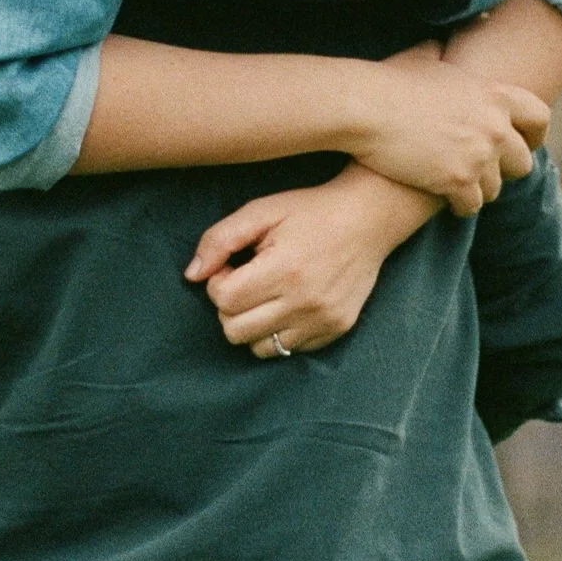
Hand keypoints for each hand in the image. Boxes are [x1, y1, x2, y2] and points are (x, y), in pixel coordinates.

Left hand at [186, 166, 435, 355]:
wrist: (370, 217)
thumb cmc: (311, 210)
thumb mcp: (262, 210)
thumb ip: (220, 239)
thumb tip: (191, 275)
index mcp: (285, 269)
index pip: (224, 299)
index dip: (218, 281)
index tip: (233, 264)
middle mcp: (306, 302)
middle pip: (234, 331)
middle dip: (230, 306)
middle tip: (247, 280)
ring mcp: (323, 320)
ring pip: (259, 348)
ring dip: (253, 323)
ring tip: (267, 293)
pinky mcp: (336, 330)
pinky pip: (289, 350)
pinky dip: (279, 331)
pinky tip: (289, 302)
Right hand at [343, 45, 548, 214]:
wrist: (367, 108)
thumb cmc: (390, 80)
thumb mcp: (427, 56)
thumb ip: (454, 47)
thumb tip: (479, 17)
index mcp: (494, 95)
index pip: (540, 117)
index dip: (535, 135)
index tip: (527, 144)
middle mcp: (495, 126)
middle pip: (523, 162)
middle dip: (505, 169)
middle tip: (485, 171)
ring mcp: (479, 156)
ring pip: (496, 188)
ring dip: (480, 189)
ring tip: (461, 186)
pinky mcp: (457, 181)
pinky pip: (471, 205)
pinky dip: (460, 205)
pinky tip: (446, 201)